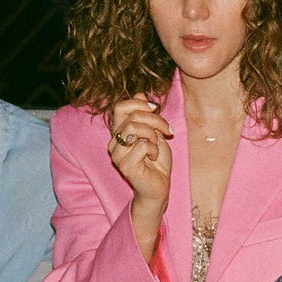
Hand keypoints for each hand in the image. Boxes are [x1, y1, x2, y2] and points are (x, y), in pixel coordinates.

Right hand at [108, 96, 172, 257]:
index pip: (120, 107)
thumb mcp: (155, 134)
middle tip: (167, 130)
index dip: (139, 104)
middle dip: (156, 120)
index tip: (156, 109)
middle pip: (132, 116)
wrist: (159, 188)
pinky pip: (142, 146)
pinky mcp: (124, 165)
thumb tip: (140, 94)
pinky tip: (153, 159)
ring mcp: (117, 154)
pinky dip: (154, 149)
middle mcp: (114, 142)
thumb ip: (146, 116)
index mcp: (119, 132)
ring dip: (154, 135)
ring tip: (157, 145)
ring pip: (135, 128)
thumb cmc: (157, 162)